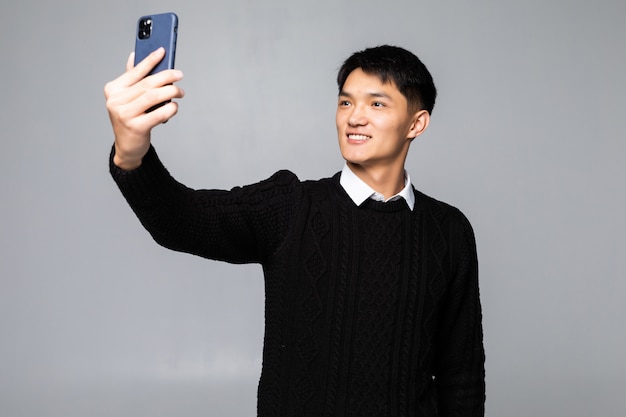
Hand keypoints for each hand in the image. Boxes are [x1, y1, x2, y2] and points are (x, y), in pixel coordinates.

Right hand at [104, 47, 184, 169]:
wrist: (127, 147)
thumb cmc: (131, 119)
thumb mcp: (127, 98)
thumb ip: (132, 80)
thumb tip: (135, 56)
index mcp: (113, 90)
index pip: (135, 71)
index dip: (150, 60)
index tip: (163, 51)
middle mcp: (116, 101)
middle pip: (147, 84)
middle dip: (166, 77)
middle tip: (179, 75)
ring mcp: (124, 115)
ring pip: (154, 97)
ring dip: (171, 92)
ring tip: (180, 92)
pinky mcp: (136, 127)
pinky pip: (159, 114)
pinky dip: (170, 108)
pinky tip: (175, 107)